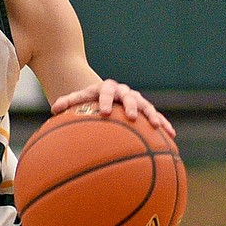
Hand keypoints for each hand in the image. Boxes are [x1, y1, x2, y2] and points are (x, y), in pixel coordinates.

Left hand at [50, 79, 175, 138]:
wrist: (101, 94)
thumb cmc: (86, 100)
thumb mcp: (76, 100)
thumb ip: (66, 102)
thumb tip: (54, 109)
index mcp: (105, 88)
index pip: (105, 91)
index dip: (105, 100)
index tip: (103, 112)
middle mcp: (123, 92)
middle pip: (129, 96)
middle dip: (130, 106)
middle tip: (131, 116)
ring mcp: (135, 100)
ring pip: (146, 106)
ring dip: (152, 115)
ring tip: (157, 126)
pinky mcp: (144, 110)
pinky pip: (156, 117)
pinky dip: (163, 125)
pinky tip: (171, 136)